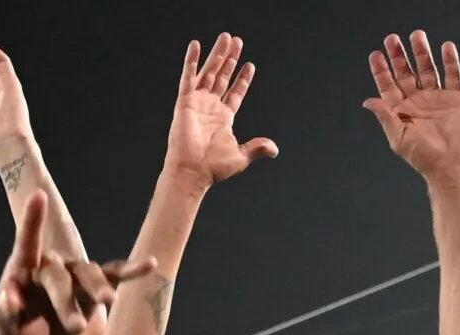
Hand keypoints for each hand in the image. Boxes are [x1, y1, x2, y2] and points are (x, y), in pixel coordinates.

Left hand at [0, 192, 155, 334]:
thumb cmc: (12, 327)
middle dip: (66, 300)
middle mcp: (50, 265)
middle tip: (76, 327)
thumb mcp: (1, 325)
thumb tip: (9, 297)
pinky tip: (151, 264)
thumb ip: (2, 312)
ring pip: (89, 274)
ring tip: (109, 303)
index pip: (27, 241)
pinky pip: (113, 275)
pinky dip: (130, 271)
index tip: (38, 195)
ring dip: (99, 289)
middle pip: (60, 274)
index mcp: (23, 268)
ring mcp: (73, 274)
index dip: (33, 220)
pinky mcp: (91, 288)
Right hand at [166, 34, 276, 187]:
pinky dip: (191, 61)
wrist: (193, 171)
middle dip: (230, 60)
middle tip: (236, 42)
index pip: (234, 93)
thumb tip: (274, 149)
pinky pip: (188, 78)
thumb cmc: (213, 168)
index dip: (242, 80)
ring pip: (209, 73)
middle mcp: (210, 108)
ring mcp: (197, 104)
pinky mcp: (185, 102)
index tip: (250, 65)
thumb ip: (256, 148)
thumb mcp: (241, 156)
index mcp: (223, 119)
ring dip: (217, 55)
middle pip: (222, 78)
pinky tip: (195, 46)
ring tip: (225, 38)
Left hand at [363, 31, 459, 179]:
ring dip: (422, 53)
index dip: (381, 70)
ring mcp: (436, 97)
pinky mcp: (455, 98)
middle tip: (391, 38)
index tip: (375, 55)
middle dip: (399, 56)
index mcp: (400, 109)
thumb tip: (368, 101)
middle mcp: (416, 100)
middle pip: (406, 72)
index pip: (388, 85)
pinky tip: (446, 48)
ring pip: (428, 69)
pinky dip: (450, 62)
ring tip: (417, 35)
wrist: (450, 165)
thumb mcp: (399, 137)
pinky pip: (453, 75)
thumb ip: (386, 117)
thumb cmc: (422, 156)